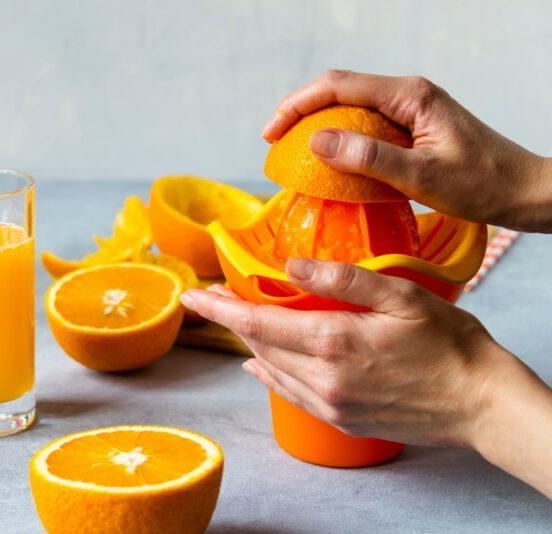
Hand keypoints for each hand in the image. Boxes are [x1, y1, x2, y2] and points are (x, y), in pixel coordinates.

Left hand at [179, 258, 517, 447]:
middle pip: (259, 346)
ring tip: (236, 320)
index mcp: (332, 342)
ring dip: (250, 344)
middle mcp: (322, 379)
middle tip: (214, 297)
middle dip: (231, 319)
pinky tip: (259, 366)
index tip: (190, 296)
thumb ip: (342, 279)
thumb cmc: (449, 344)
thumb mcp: (400, 296)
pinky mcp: (341, 419)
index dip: (218, 309)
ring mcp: (330, 404)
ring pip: (272, 369)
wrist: (481, 402)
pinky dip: (270, 375)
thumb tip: (289, 268)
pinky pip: (290, 394)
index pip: (256, 323)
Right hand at [261, 70, 551, 231]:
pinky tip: (328, 163)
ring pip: (350, 108)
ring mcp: (410, 110)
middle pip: (339, 91)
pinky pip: (365, 126)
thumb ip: (370, 158)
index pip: (338, 85)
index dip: (297, 106)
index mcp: (410, 95)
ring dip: (318, 126)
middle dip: (301, 113)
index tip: (271, 135)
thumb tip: (316, 142)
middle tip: (274, 145)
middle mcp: (407, 94)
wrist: (523, 190)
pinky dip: (340, 141)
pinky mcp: (411, 128)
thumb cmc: (482, 184)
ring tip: (292, 154)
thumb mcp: (422, 176)